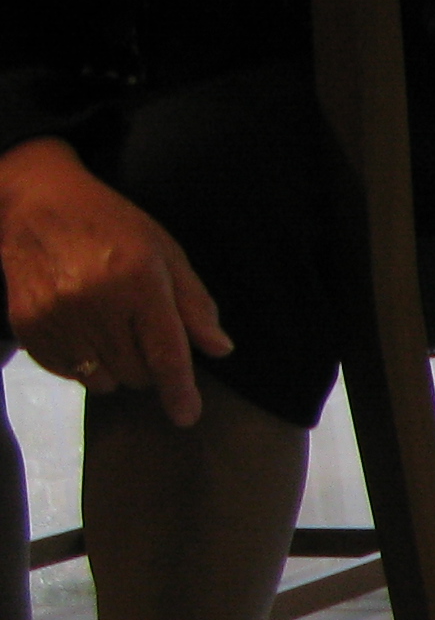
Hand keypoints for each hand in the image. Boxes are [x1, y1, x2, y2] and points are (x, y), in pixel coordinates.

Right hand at [0, 139, 228, 424]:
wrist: (37, 203)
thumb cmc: (110, 226)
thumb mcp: (165, 252)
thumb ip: (194, 304)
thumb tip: (220, 349)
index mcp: (138, 282)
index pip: (165, 354)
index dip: (179, 391)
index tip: (187, 416)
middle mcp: (95, 302)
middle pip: (137, 373)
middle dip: (148, 363)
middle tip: (139, 329)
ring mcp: (57, 316)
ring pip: (103, 380)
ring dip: (115, 366)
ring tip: (108, 326)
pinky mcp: (29, 325)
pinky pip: (68, 372)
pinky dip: (81, 363)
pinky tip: (81, 328)